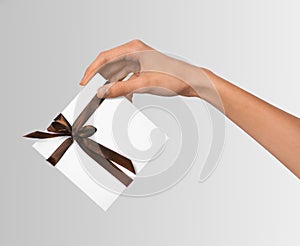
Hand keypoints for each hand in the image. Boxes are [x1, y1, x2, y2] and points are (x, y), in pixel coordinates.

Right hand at [79, 40, 214, 101]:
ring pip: (119, 73)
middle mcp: (135, 53)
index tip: (84, 82)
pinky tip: (125, 96)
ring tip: (110, 96)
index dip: (92, 70)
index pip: (105, 58)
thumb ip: (121, 88)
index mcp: (134, 49)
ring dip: (114, 85)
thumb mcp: (144, 84)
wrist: (190, 81)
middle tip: (95, 92)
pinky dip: (124, 87)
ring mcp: (139, 61)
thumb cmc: (174, 77)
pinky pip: (127, 78)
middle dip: (102, 79)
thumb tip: (103, 92)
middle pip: (110, 65)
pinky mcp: (143, 69)